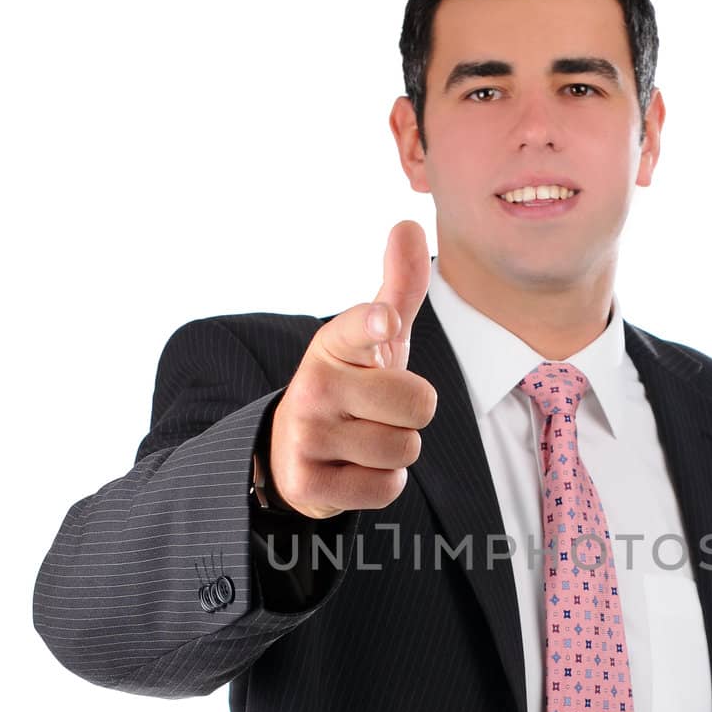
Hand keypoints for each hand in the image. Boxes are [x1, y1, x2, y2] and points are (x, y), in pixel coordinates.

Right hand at [268, 221, 436, 518]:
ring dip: (396, 452)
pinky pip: (385, 488)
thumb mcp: (374, 339)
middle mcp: (314, 384)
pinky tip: (353, 471)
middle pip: (419, 404)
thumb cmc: (352, 386)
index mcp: (335, 344)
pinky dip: (380, 485)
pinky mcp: (307, 484)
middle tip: (380, 412)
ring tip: (363, 441)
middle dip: (413, 415)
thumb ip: (399, 288)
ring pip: (404, 450)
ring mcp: (306, 435)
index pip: (358, 329)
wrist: (292, 452)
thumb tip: (409, 223)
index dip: (374, 327)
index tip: (384, 324)